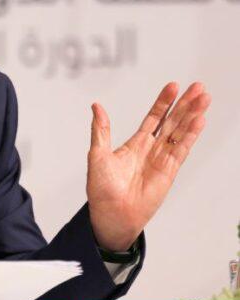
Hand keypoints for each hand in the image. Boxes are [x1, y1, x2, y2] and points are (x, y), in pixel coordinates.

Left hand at [87, 82, 210, 250]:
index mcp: (135, 144)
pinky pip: (181, 149)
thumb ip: (101, 130)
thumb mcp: (97, 154)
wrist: (111, 214)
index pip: (153, 118)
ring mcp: (162, 160)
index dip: (163, 102)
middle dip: (185, 104)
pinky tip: (199, 120)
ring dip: (192, 115)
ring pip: (181, 132)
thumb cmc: (102, 188)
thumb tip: (96, 106)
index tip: (173, 86)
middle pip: (172, 121)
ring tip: (204, 98)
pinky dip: (191, 134)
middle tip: (199, 87)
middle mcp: (152, 149)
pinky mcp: (169, 171)